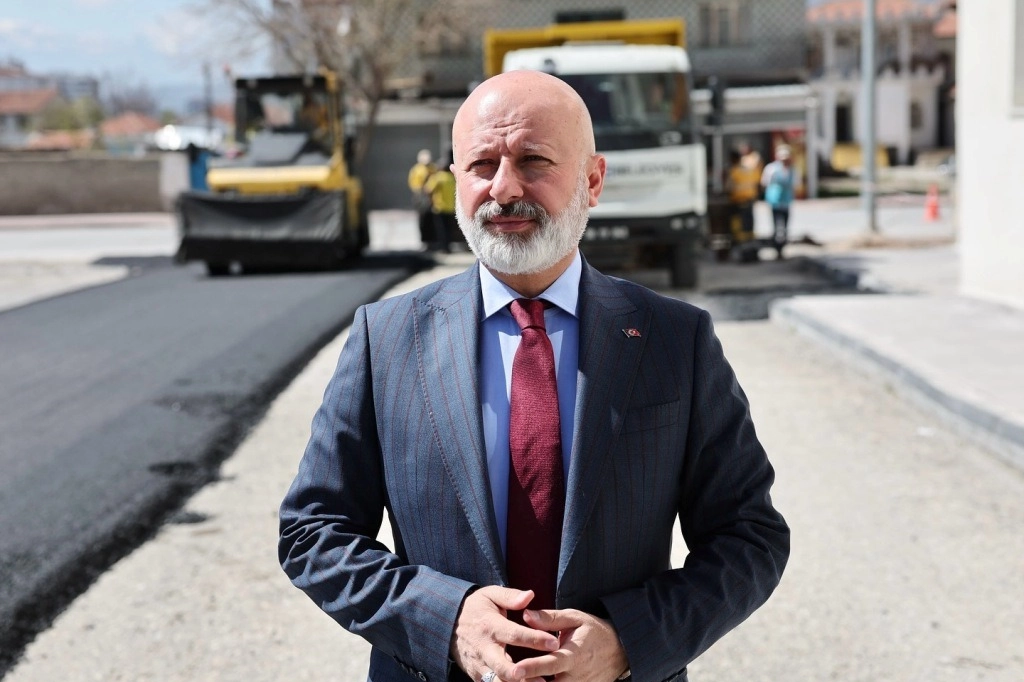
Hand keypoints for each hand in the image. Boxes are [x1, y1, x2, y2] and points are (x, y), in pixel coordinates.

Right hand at [450, 587, 559, 681]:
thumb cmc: (476, 608)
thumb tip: (530, 596)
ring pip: (497, 681)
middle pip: (502, 666)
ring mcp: (480, 665)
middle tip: (542, 679)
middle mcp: (484, 648)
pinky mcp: (477, 676)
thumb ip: (510, 596)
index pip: (514, 634)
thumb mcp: (490, 595)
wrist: (449, 625)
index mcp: (490, 626)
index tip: (555, 643)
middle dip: (520, 675)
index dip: (535, 639)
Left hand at [511, 608, 627, 681]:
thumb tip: (526, 614)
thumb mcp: (575, 618)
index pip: (550, 664)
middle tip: (509, 677)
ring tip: (515, 681)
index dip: (532, 668)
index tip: (515, 670)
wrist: (621, 649)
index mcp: (573, 655)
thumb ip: (550, 618)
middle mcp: (576, 676)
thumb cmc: (594, 631)